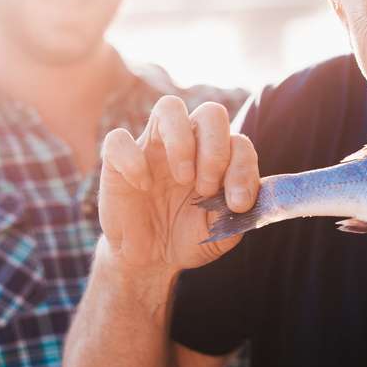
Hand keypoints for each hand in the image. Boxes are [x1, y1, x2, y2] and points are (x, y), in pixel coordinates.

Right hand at [98, 95, 257, 272]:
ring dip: (182, 142)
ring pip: (169, 107)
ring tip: (183, 179)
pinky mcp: (117, 161)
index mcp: (217, 158)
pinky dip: (133, 161)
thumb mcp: (222, 232)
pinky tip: (142, 186)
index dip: (243, 168)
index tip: (237, 203)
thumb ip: (240, 214)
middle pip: (212, 113)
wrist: (151, 259)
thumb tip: (250, 198)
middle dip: (215, 150)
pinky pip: (118, 139)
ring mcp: (153, 148)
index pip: (239, 142)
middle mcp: (189, 144)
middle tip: (207, 188)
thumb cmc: (189, 237)